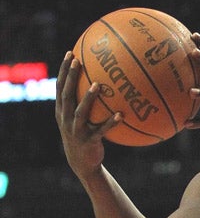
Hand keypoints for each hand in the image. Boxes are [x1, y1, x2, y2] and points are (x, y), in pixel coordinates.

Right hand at [55, 53, 121, 179]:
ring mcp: (76, 130)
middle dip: (71, 77)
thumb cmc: (84, 136)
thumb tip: (100, 82)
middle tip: (78, 61)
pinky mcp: (89, 141)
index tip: (70, 54)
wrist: (82, 163)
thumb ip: (84, 103)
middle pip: (66, 94)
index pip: (60, 86)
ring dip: (88, 98)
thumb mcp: (79, 119)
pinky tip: (120, 115)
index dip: (64, 70)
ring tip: (98, 85)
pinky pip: (101, 131)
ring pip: (80, 112)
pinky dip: (110, 123)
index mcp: (62, 111)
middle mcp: (66, 119)